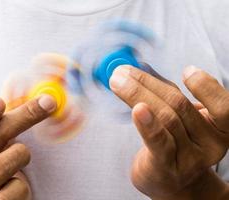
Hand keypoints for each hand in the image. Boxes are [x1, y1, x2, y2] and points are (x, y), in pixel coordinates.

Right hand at [0, 95, 55, 199]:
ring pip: (3, 166)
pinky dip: (23, 183)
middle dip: (24, 116)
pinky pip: (16, 190)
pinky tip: (22, 177)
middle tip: (47, 102)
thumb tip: (38, 98)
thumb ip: (0, 121)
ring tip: (21, 153)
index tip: (0, 101)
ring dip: (21, 153)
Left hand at [109, 65, 228, 198]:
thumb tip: (139, 70)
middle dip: (148, 83)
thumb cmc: (175, 143)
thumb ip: (166, 95)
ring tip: (118, 81)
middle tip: (123, 72)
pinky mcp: (167, 168)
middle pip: (179, 105)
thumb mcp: (181, 119)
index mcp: (219, 128)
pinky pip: (158, 143)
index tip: (187, 71)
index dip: (207, 87)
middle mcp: (209, 144)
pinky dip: (147, 124)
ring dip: (137, 95)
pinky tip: (136, 109)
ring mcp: (189, 158)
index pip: (223, 107)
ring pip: (165, 119)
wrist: (170, 180)